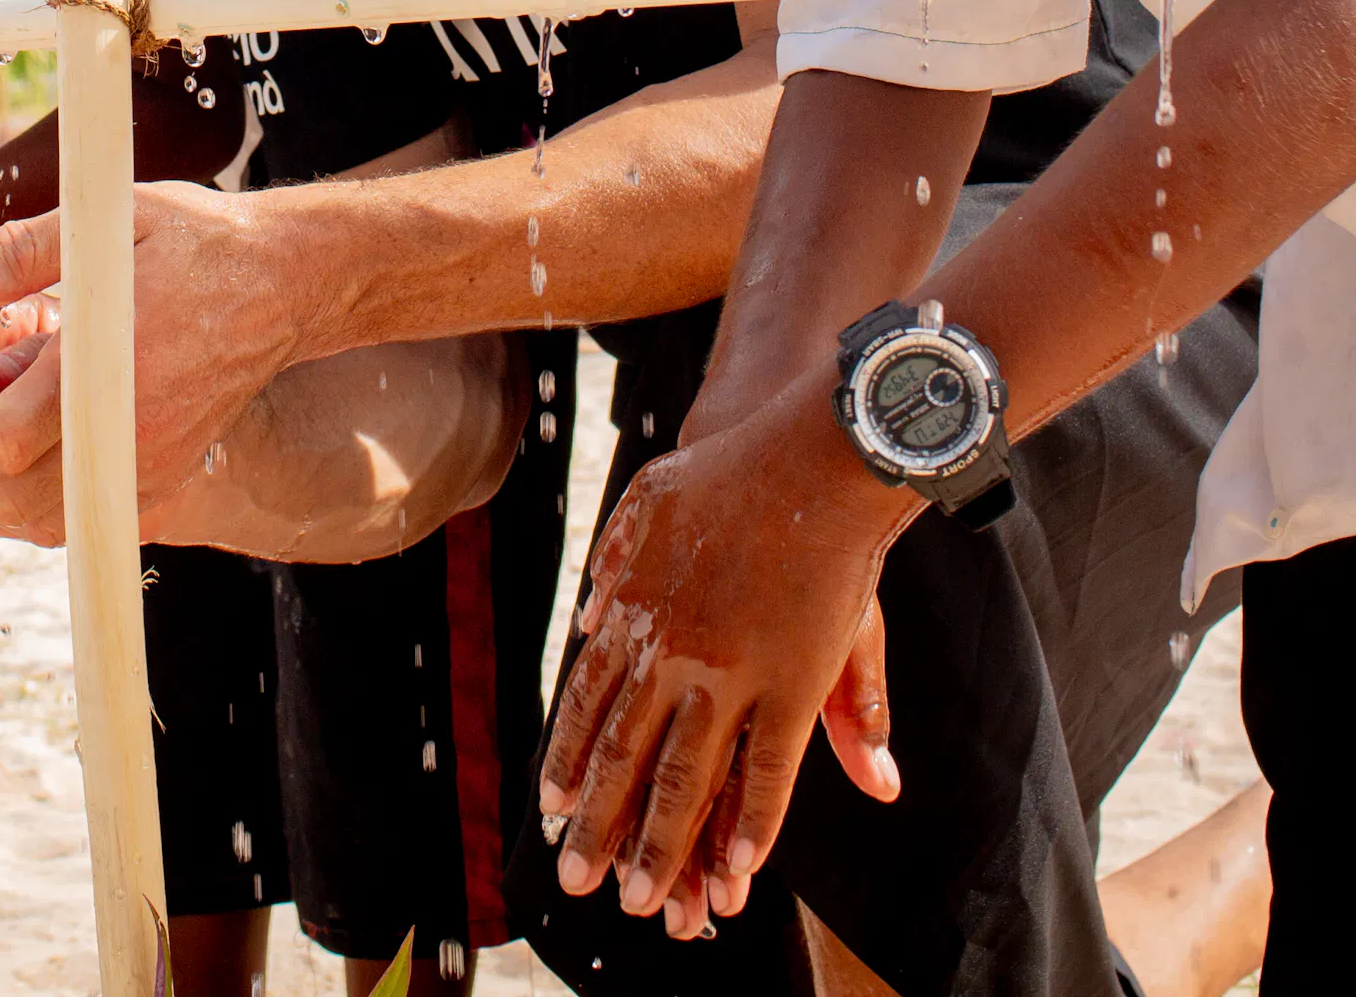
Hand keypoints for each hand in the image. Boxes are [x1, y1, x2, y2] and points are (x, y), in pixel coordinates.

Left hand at [0, 181, 302, 503]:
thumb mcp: (109, 221)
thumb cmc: (194, 243)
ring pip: (46, 519)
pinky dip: (38, 504)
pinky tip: (23, 457)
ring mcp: (151, 463)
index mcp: (106, 370)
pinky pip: (85, 519)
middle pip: (13, 493)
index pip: (3, 438)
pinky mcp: (166, 475)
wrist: (281, 282)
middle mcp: (130, 433)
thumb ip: (23, 249)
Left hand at [537, 391, 907, 931]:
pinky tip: (738, 867)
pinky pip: (769, 768)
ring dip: (663, 845)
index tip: (553, 804)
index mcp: (636, 615)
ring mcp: (731, 673)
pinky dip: (753, 821)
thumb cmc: (728, 475)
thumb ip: (616, 563)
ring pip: (687, 778)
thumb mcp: (649, 505)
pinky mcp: (793, 681)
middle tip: (578, 879)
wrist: (802, 455)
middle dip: (600, 823)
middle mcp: (673, 654)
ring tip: (645, 901)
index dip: (570, 757)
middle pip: (626, 756)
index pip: (588, 703)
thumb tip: (589, 615)